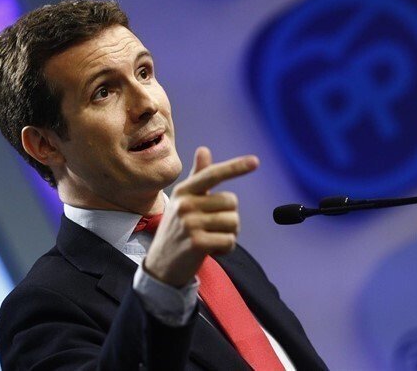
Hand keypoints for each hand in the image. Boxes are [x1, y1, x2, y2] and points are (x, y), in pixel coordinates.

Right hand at [144, 146, 258, 287]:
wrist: (161, 266)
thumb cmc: (178, 230)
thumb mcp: (183, 201)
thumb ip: (198, 177)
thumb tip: (204, 149)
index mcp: (184, 191)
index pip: (213, 174)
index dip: (235, 167)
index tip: (256, 161)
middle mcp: (185, 204)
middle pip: (232, 202)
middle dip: (230, 216)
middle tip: (214, 228)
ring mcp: (189, 223)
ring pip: (233, 221)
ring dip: (229, 234)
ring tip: (212, 239)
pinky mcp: (197, 243)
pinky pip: (229, 240)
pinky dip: (227, 248)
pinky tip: (213, 251)